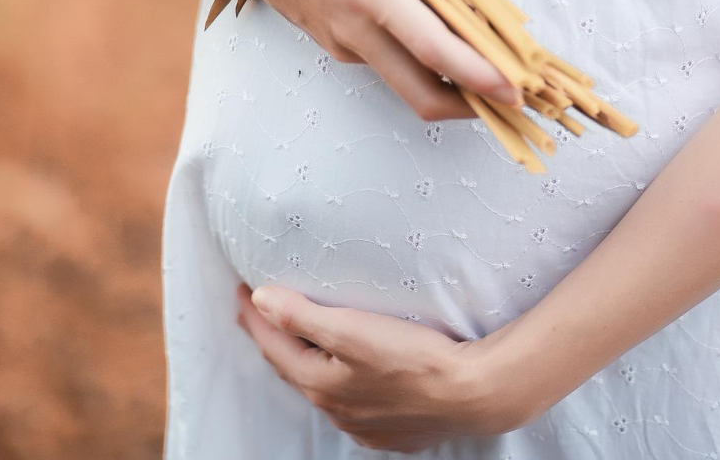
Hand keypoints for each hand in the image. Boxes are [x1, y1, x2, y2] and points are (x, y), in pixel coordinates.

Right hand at [168, 0, 520, 119]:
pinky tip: (439, 31)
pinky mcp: (335, 44)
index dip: (479, 74)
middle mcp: (355, 31)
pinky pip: (385, 61)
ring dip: (448, 82)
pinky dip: (419, 60)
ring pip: (405, 81)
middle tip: (512, 98)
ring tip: (487, 59)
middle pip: (421, 93)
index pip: (433, 49)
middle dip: (472, 106)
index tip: (514, 89)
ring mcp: (342, 44)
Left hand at [235, 284, 526, 451]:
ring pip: (322, 387)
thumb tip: (260, 300)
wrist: (476, 394)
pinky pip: (352, 404)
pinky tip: (345, 373)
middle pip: (293, 368)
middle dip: (274, 336)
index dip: (255, 315)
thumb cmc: (416, 359)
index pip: (274, 345)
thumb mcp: (353, 329)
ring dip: (305, 360)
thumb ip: (302, 315)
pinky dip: (337, 381)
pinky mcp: (392, 430)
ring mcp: (365, 425)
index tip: (243, 289)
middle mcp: (338, 411)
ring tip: (297, 336)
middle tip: (259, 309)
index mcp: (321, 385)